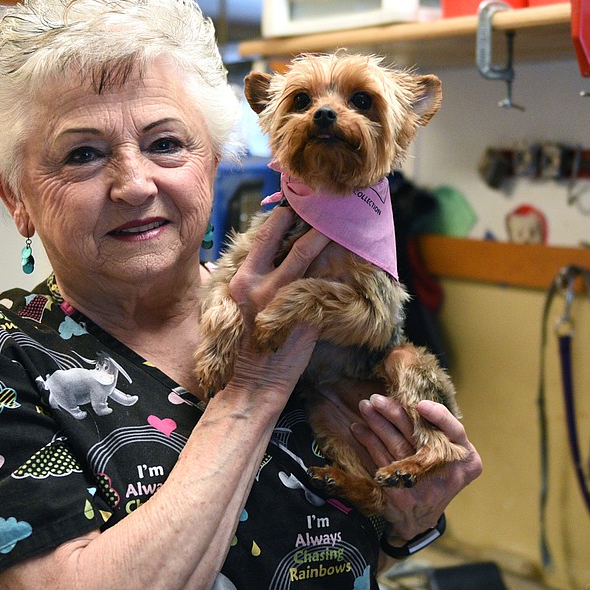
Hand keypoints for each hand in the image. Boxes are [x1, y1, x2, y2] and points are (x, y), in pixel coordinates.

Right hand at [223, 207, 329, 396]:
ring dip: (325, 234)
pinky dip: (334, 268)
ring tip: (342, 220)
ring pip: (304, 254)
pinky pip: (320, 284)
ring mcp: (279, 298)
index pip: (264, 237)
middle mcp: (257, 284)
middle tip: (326, 202)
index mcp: (239, 280)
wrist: (249, 387)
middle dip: (306, 217)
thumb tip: (277, 260)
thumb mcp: (239, 308)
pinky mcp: (300, 314)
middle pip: (286, 238)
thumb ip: (255, 282)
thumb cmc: (243, 349)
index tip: (299, 202)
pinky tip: (350, 256)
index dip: (283, 217)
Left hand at [353, 394, 481, 543]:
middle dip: (395, 413)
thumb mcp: (453, 460)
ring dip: (377, 424)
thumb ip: (443, 435)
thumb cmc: (437, 478)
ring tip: (365, 408)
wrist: (419, 520)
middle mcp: (448, 473)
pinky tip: (359, 429)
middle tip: (377, 398)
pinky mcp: (400, 493)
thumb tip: (412, 399)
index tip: (419, 403)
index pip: (455, 431)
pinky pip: (381, 461)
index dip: (438, 416)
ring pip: (397, 445)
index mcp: (467, 460)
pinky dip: (369, 442)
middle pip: (419, 436)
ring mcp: (423, 485)